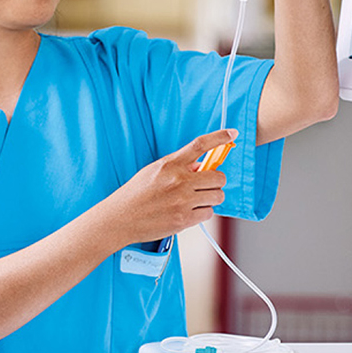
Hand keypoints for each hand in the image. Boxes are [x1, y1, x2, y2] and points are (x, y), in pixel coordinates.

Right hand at [96, 129, 233, 243]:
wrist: (120, 219)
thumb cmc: (134, 195)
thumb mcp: (153, 172)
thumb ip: (178, 167)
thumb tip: (201, 167)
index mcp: (169, 165)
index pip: (199, 145)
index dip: (219, 137)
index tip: (232, 133)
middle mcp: (178, 181)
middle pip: (218, 177)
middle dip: (215, 182)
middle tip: (204, 187)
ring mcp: (182, 201)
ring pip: (217, 196)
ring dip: (210, 199)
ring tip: (194, 201)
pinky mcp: (184, 219)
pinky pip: (209, 213)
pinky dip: (202, 213)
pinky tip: (187, 212)